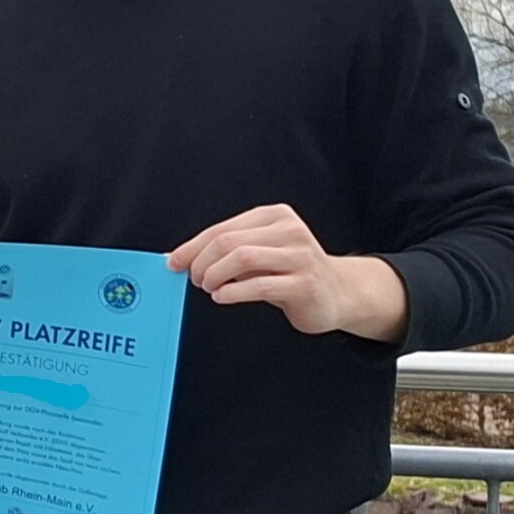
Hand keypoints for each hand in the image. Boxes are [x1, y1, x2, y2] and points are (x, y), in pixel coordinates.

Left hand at [168, 204, 406, 339]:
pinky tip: (222, 296)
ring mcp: (301, 256)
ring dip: (215, 275)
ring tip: (209, 286)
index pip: (222, 228)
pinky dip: (233, 291)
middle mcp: (290, 231)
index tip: (174, 261)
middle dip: (202, 262)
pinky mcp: (306, 283)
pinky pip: (260, 285)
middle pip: (228, 242)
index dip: (193, 246)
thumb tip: (182, 257)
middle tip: (195, 278)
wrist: (339, 293)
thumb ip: (230, 249)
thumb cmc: (291, 271)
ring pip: (242, 258)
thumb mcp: (262, 251)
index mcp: (274, 216)